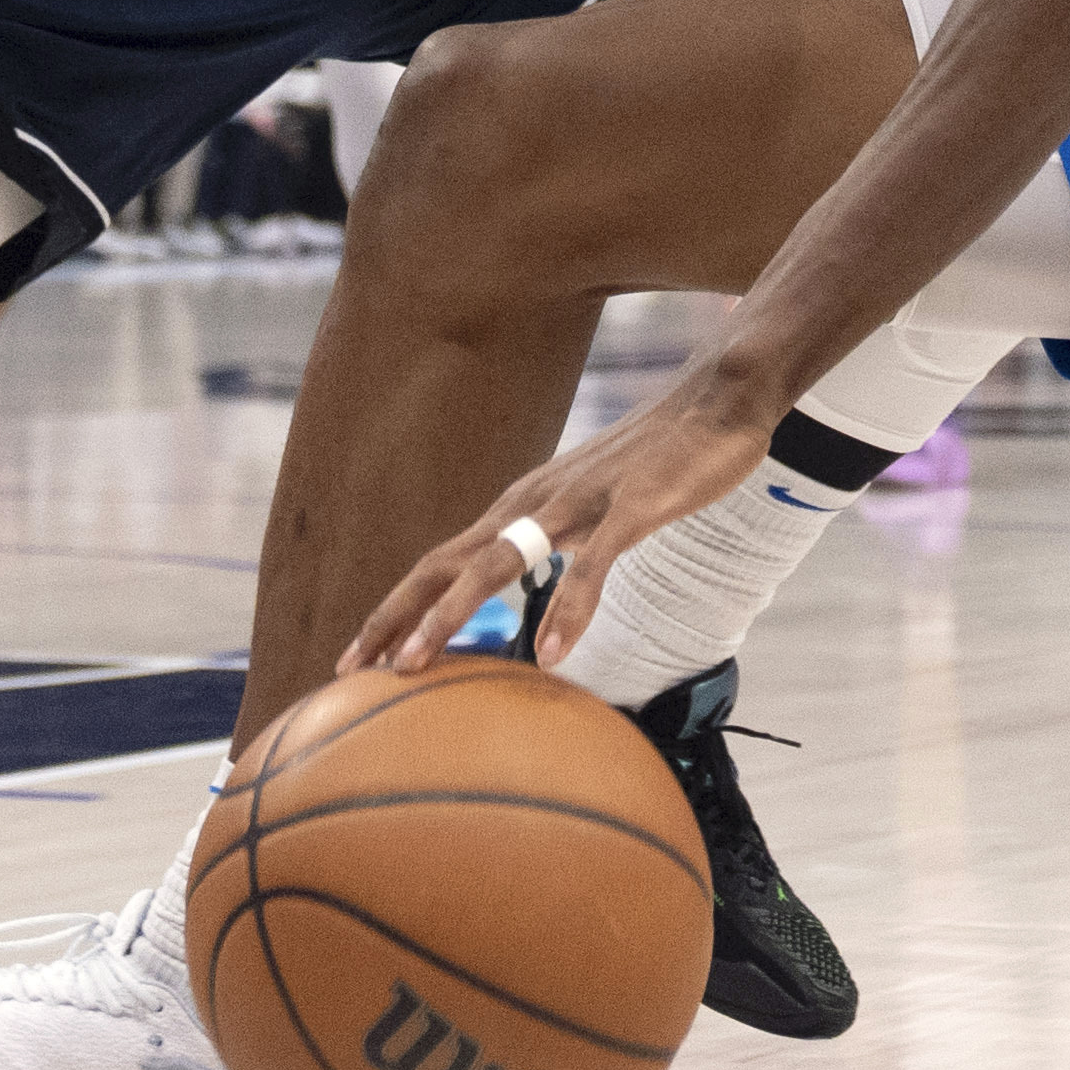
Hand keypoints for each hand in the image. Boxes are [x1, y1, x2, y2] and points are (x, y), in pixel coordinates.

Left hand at [345, 364, 784, 676]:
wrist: (717, 400)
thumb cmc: (653, 463)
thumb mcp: (590, 513)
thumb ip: (558, 551)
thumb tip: (535, 614)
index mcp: (519, 506)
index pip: (438, 563)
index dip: (394, 609)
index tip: (357, 658)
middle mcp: (532, 502)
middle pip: (444, 563)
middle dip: (394, 616)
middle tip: (353, 670)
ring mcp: (578, 502)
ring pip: (496, 563)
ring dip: (449, 615)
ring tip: (415, 665)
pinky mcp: (630, 506)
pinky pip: (592, 565)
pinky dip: (567, 610)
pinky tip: (552, 656)